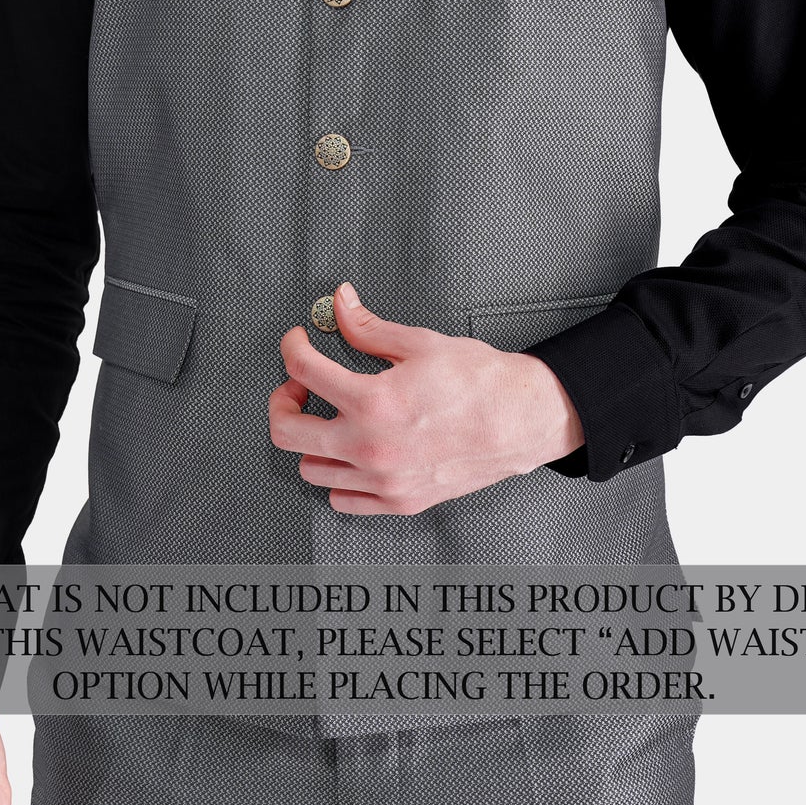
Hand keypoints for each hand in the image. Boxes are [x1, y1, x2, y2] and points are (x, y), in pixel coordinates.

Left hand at [269, 282, 584, 514]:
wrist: (520, 420)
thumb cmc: (477, 380)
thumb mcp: (419, 342)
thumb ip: (369, 328)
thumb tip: (340, 304)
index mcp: (372, 402)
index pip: (303, 371)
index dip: (293, 347)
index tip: (299, 341)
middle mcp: (370, 448)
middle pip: (286, 431)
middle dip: (285, 399)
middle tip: (301, 384)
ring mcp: (383, 481)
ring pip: (310, 469)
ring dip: (310, 438)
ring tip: (330, 415)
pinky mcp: (398, 501)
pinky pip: (342, 499)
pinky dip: (337, 476)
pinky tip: (351, 450)